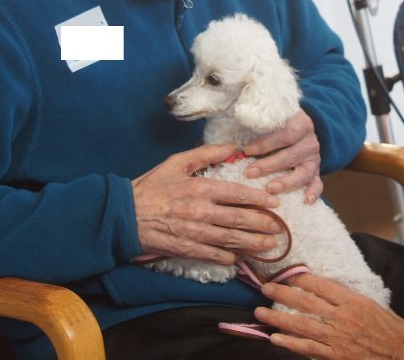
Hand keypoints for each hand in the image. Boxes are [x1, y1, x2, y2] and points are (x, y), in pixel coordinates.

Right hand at [131, 144, 281, 263]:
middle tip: (279, 228)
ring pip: (231, 239)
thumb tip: (233, 145)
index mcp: (201, 188)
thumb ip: (206, 153)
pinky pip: (212, 255)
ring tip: (269, 245)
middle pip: (239, 219)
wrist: (123, 214)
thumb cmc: (152, 186)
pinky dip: (228, 257)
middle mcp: (201, 212)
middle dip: (263, 224)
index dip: (259, 199)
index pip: (238, 194)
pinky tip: (239, 258)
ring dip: (253, 243)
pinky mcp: (186, 249)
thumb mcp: (177, 162)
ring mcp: (194, 233)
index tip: (274, 202)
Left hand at [243, 109, 322, 203]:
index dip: (267, 142)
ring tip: (271, 189)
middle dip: (269, 165)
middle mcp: (310, 142)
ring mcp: (314, 159)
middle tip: (250, 172)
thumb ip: (259, 120)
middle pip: (292, 155)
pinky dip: (313, 192)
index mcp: (301, 124)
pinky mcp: (316, 173)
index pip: (286, 133)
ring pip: (304, 172)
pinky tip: (305, 201)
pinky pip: (318, 184)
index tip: (248, 150)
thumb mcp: (274, 117)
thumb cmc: (280, 125)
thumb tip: (237, 126)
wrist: (303, 129)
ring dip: (287, 182)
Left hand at [255, 273, 403, 359]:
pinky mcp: (336, 356)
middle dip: (282, 294)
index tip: (287, 274)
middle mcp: (343, 317)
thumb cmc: (394, 331)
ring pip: (301, 325)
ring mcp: (337, 338)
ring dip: (278, 318)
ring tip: (260, 313)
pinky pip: (308, 349)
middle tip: (266, 288)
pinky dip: (290, 343)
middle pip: (306, 302)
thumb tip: (331, 290)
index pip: (321, 285)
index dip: (301, 279)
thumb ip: (352, 298)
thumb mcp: (375, 306)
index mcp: (354, 301)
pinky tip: (275, 338)